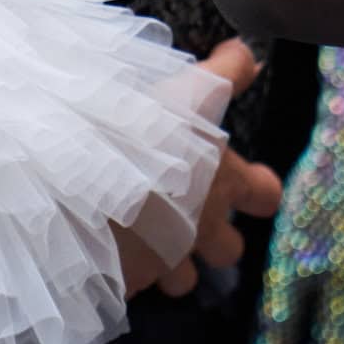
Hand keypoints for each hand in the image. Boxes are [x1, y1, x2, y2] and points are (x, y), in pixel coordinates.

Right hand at [116, 36, 282, 297]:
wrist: (77, 180)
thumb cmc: (142, 129)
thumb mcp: (191, 89)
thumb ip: (229, 72)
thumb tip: (250, 57)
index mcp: (225, 182)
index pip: (266, 196)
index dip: (259, 190)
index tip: (248, 182)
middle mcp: (202, 229)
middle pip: (229, 251)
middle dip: (215, 240)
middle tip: (190, 215)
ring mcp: (163, 262)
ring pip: (181, 279)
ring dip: (167, 261)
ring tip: (142, 235)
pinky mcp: (124, 281)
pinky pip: (132, 285)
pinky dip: (124, 271)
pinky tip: (105, 244)